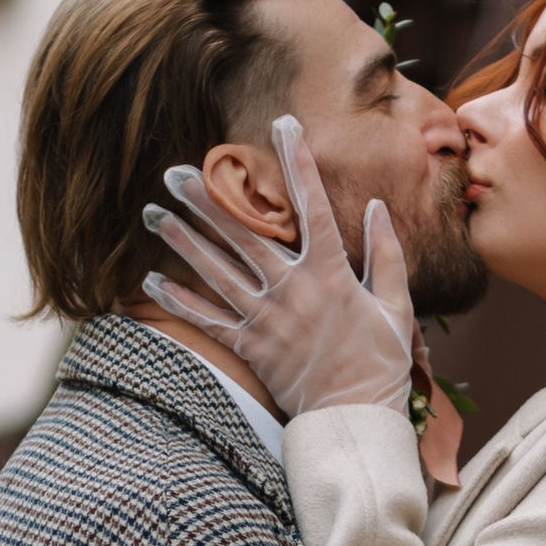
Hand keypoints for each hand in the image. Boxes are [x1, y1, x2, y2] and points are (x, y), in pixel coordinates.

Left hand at [142, 116, 416, 420]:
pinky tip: (149, 281)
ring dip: (182, 240)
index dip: (297, 162)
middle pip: (243, 234)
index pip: (312, 206)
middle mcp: (293, 290)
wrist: (355, 421)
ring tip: (152, 214)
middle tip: (174, 172)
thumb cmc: (380, 364)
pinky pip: (208, 321)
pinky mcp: (251, 349)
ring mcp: (268, 319)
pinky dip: (178, 302)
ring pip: (216, 271)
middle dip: (206, 200)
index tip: (282, 125)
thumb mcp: (396, 307)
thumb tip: (378, 208)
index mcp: (332, 274)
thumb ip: (387, 255)